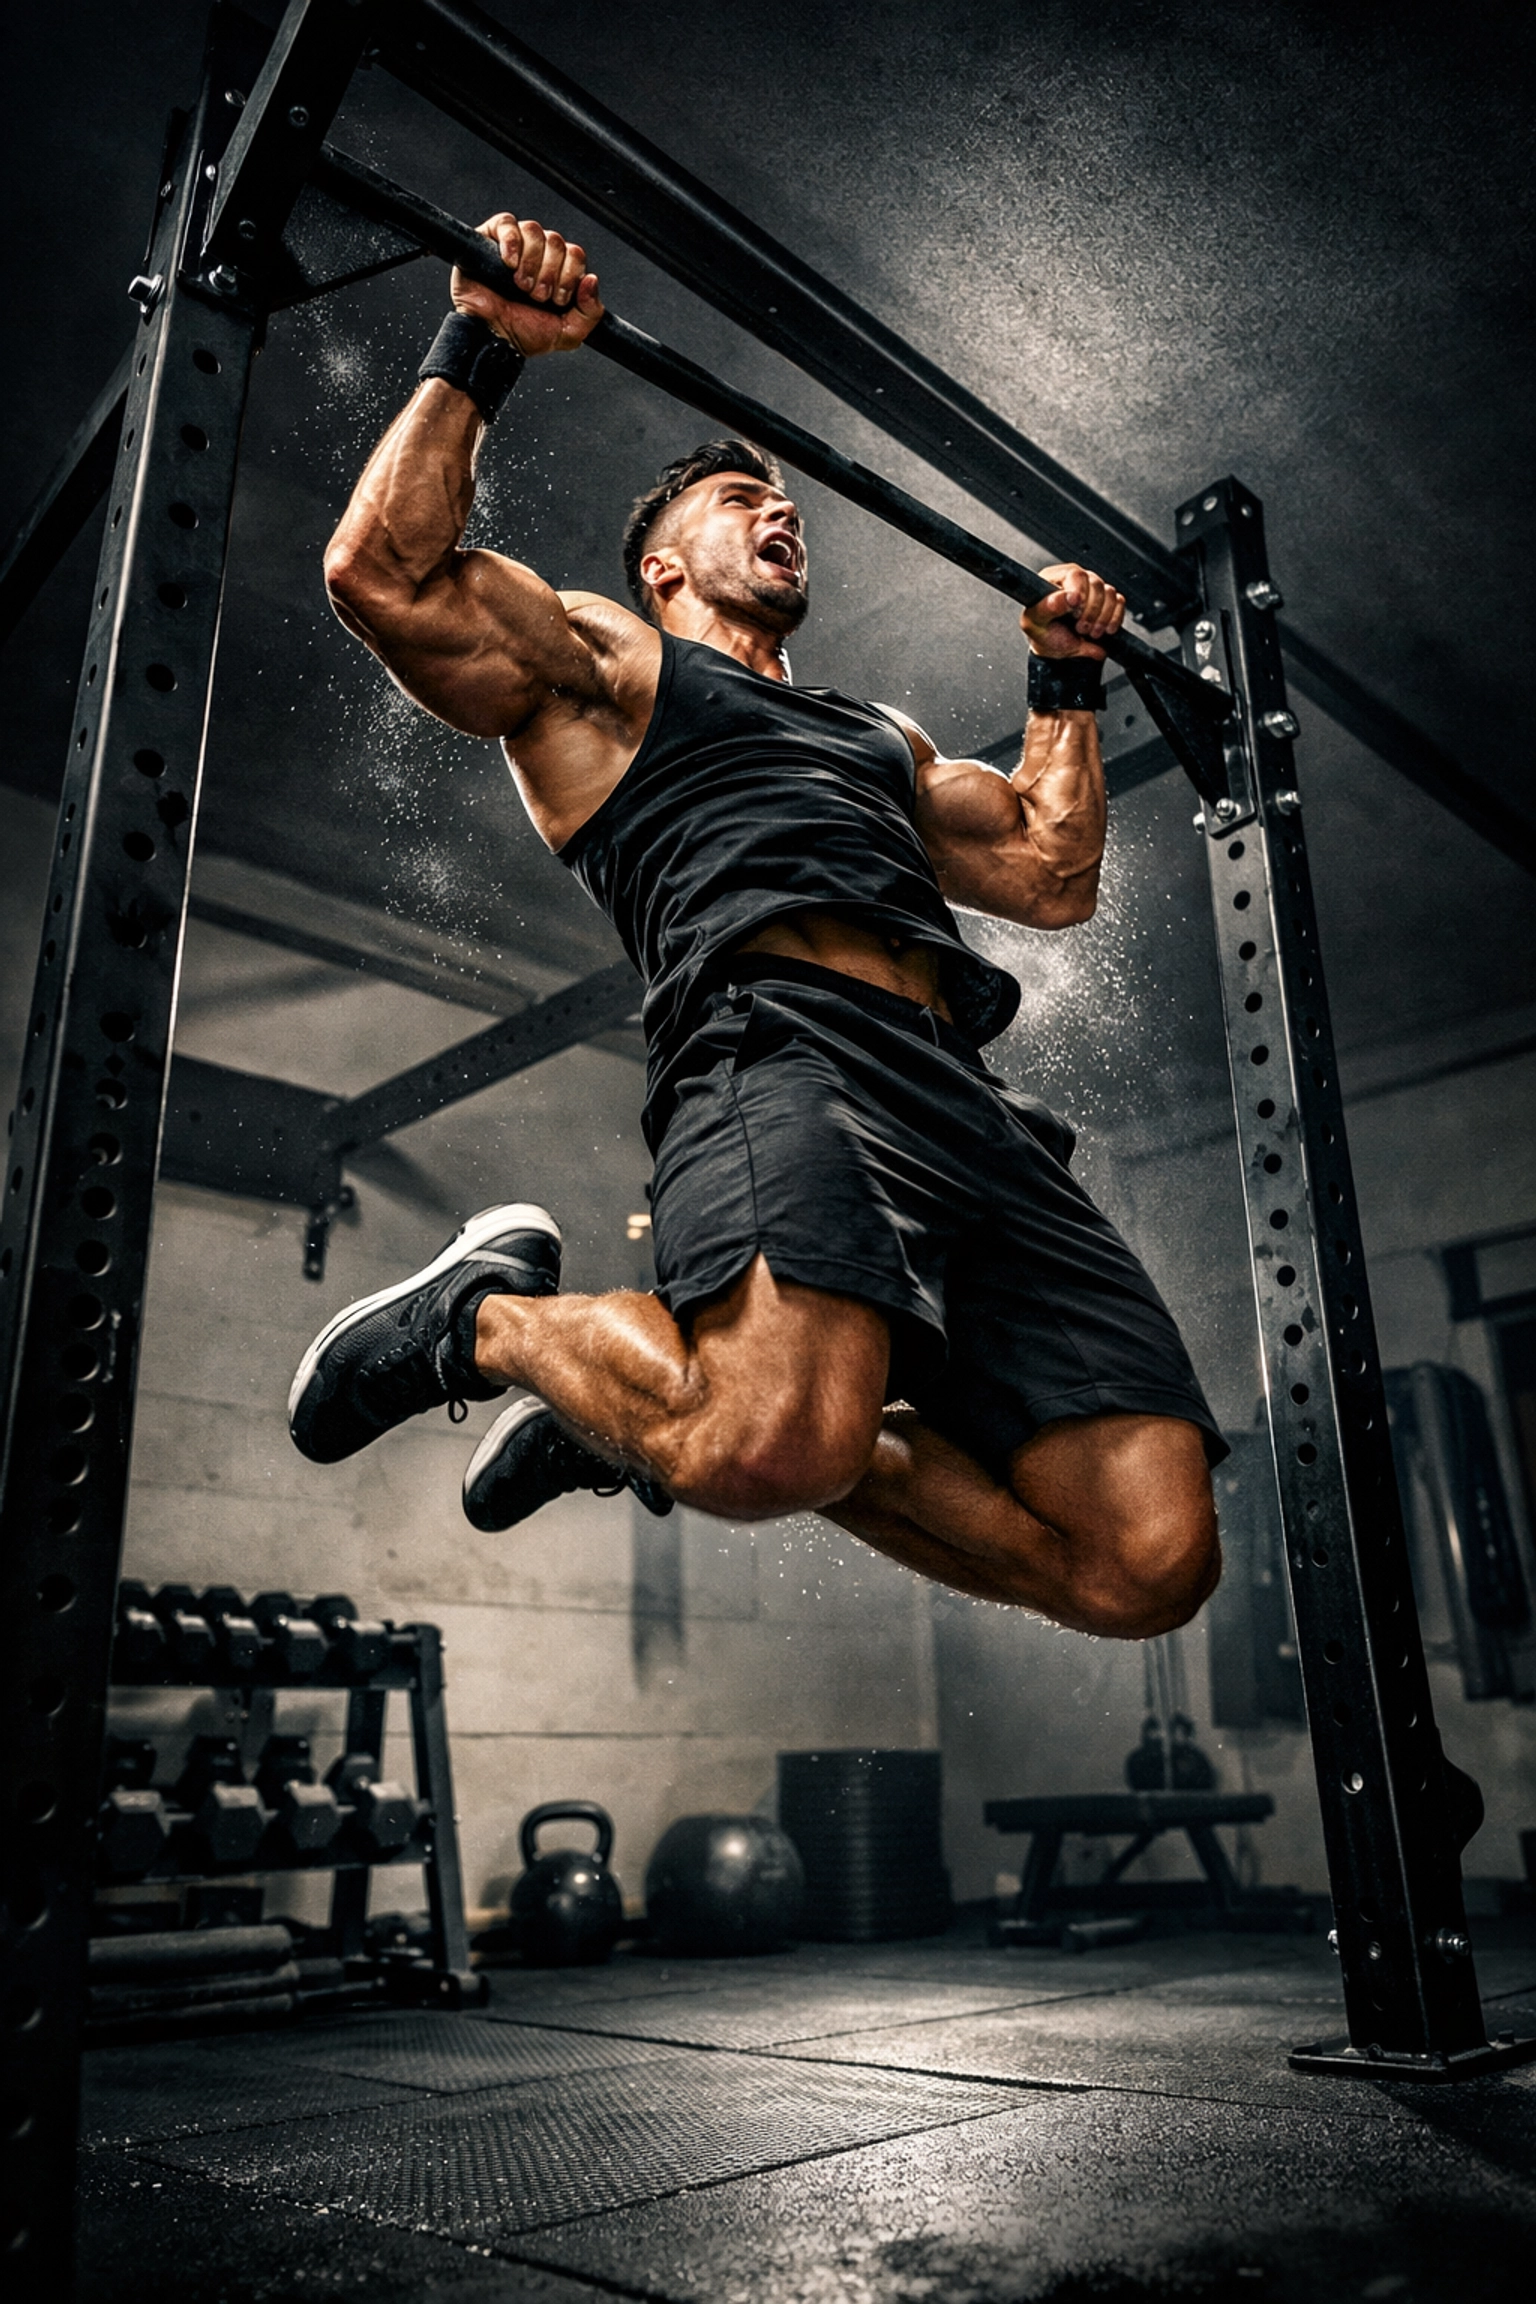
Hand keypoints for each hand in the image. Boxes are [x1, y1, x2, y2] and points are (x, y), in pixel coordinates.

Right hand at [451, 214, 604, 356]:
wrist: (489, 336)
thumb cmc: (521, 334)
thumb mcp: (567, 334)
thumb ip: (590, 313)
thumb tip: (592, 281)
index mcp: (557, 273)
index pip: (575, 254)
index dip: (569, 275)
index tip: (557, 299)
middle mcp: (538, 256)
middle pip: (556, 241)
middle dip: (549, 273)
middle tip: (537, 296)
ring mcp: (514, 246)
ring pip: (534, 230)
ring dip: (531, 262)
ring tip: (521, 285)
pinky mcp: (489, 240)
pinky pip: (506, 223)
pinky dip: (511, 242)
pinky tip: (509, 263)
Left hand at [1020, 563, 1125, 659]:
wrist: (1055, 649)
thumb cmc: (1043, 632)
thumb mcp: (1036, 623)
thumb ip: (1048, 607)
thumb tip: (1069, 596)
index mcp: (1055, 578)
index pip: (1076, 574)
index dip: (1079, 592)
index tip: (1075, 612)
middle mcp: (1076, 579)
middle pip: (1096, 584)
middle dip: (1090, 612)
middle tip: (1080, 628)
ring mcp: (1092, 588)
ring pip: (1109, 593)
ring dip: (1102, 617)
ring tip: (1089, 632)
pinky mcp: (1107, 600)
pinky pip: (1119, 602)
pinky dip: (1114, 619)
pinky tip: (1104, 630)